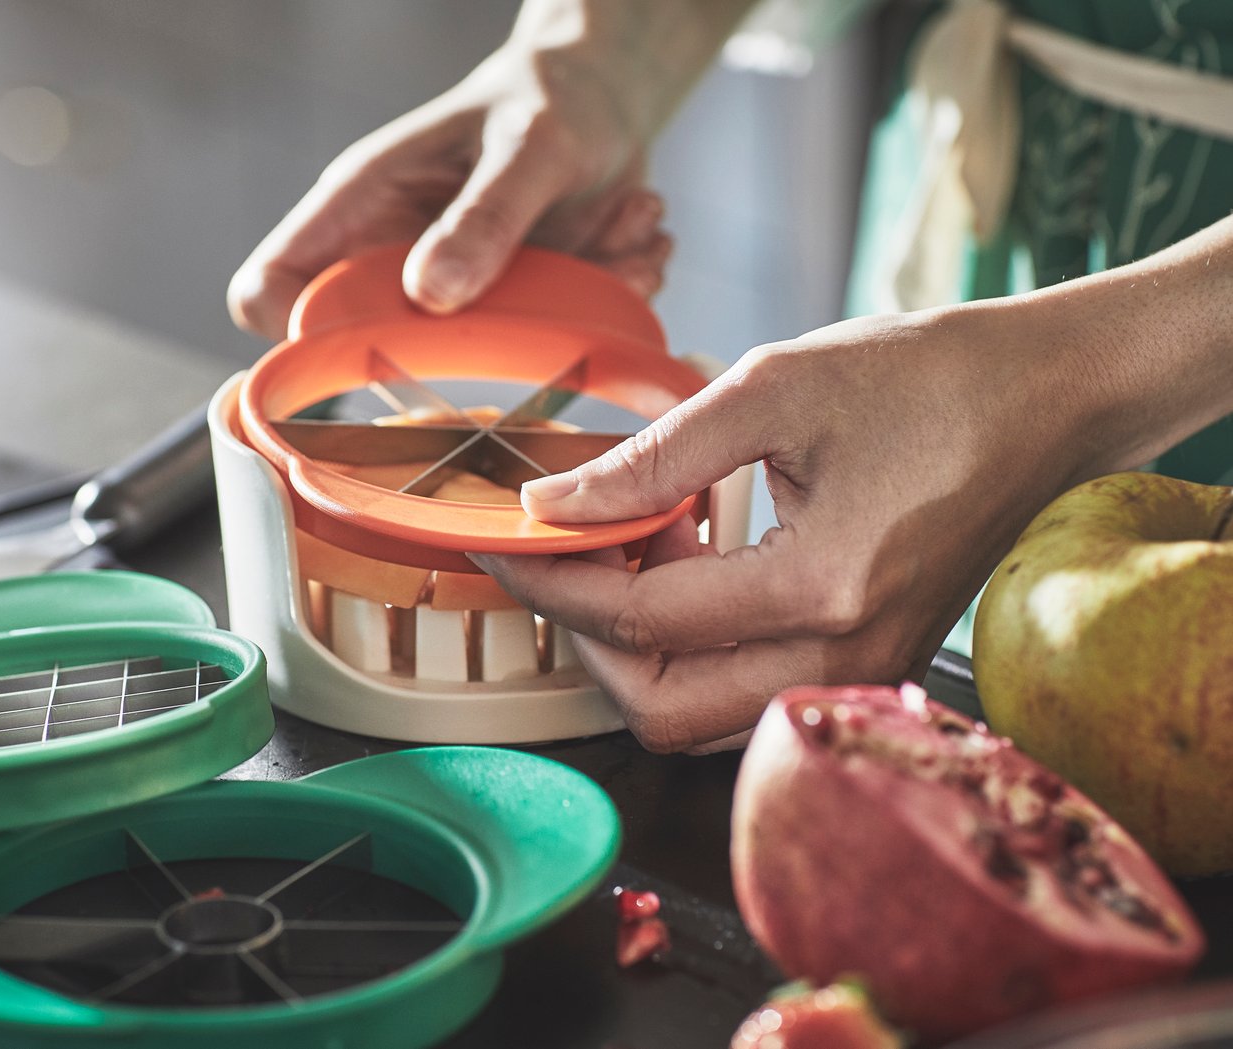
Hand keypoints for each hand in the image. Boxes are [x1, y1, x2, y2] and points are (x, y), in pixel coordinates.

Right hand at [228, 40, 667, 340]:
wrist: (609, 96)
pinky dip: (608, 297)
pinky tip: (628, 237)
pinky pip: (553, 347)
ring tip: (612, 235)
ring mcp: (454, 293)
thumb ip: (483, 218)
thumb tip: (428, 295)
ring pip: (481, 362)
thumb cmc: (551, 101)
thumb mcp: (526, 148)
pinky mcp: (511, 310)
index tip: (373, 345)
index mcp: (361, 208)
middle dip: (475, 342)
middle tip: (546, 288)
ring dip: (569, 313)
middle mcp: (396, 259)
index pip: (271, 289)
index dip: (295, 332)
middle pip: (378, 352)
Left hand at [470, 281, 1200, 753]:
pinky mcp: (866, 664)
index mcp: (823, 588)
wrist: (1046, 399)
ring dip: (640, 647)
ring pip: (700, 716)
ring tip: (633, 546)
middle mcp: (844, 659)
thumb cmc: (927, 376)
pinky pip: (745, 693)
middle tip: (564, 554)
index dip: (555, 579)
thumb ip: (652, 460)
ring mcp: (861, 675)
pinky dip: (693, 645)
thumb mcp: (773, 389)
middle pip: (662, 710)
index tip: (506, 535)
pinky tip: (690, 559)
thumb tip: (552, 507)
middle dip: (590, 640)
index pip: (642, 622)